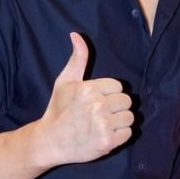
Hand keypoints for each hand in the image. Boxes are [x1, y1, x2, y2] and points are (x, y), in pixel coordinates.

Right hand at [36, 33, 133, 165]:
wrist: (49, 142)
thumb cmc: (58, 110)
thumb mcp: (65, 81)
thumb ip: (77, 58)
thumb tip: (76, 35)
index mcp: (89, 89)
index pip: (118, 86)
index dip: (109, 93)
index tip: (97, 100)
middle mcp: (98, 106)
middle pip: (126, 101)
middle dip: (116, 107)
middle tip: (101, 113)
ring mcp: (103, 126)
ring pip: (130, 117)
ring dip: (120, 121)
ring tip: (104, 124)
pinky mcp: (107, 143)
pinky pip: (128, 133)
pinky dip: (120, 135)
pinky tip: (105, 134)